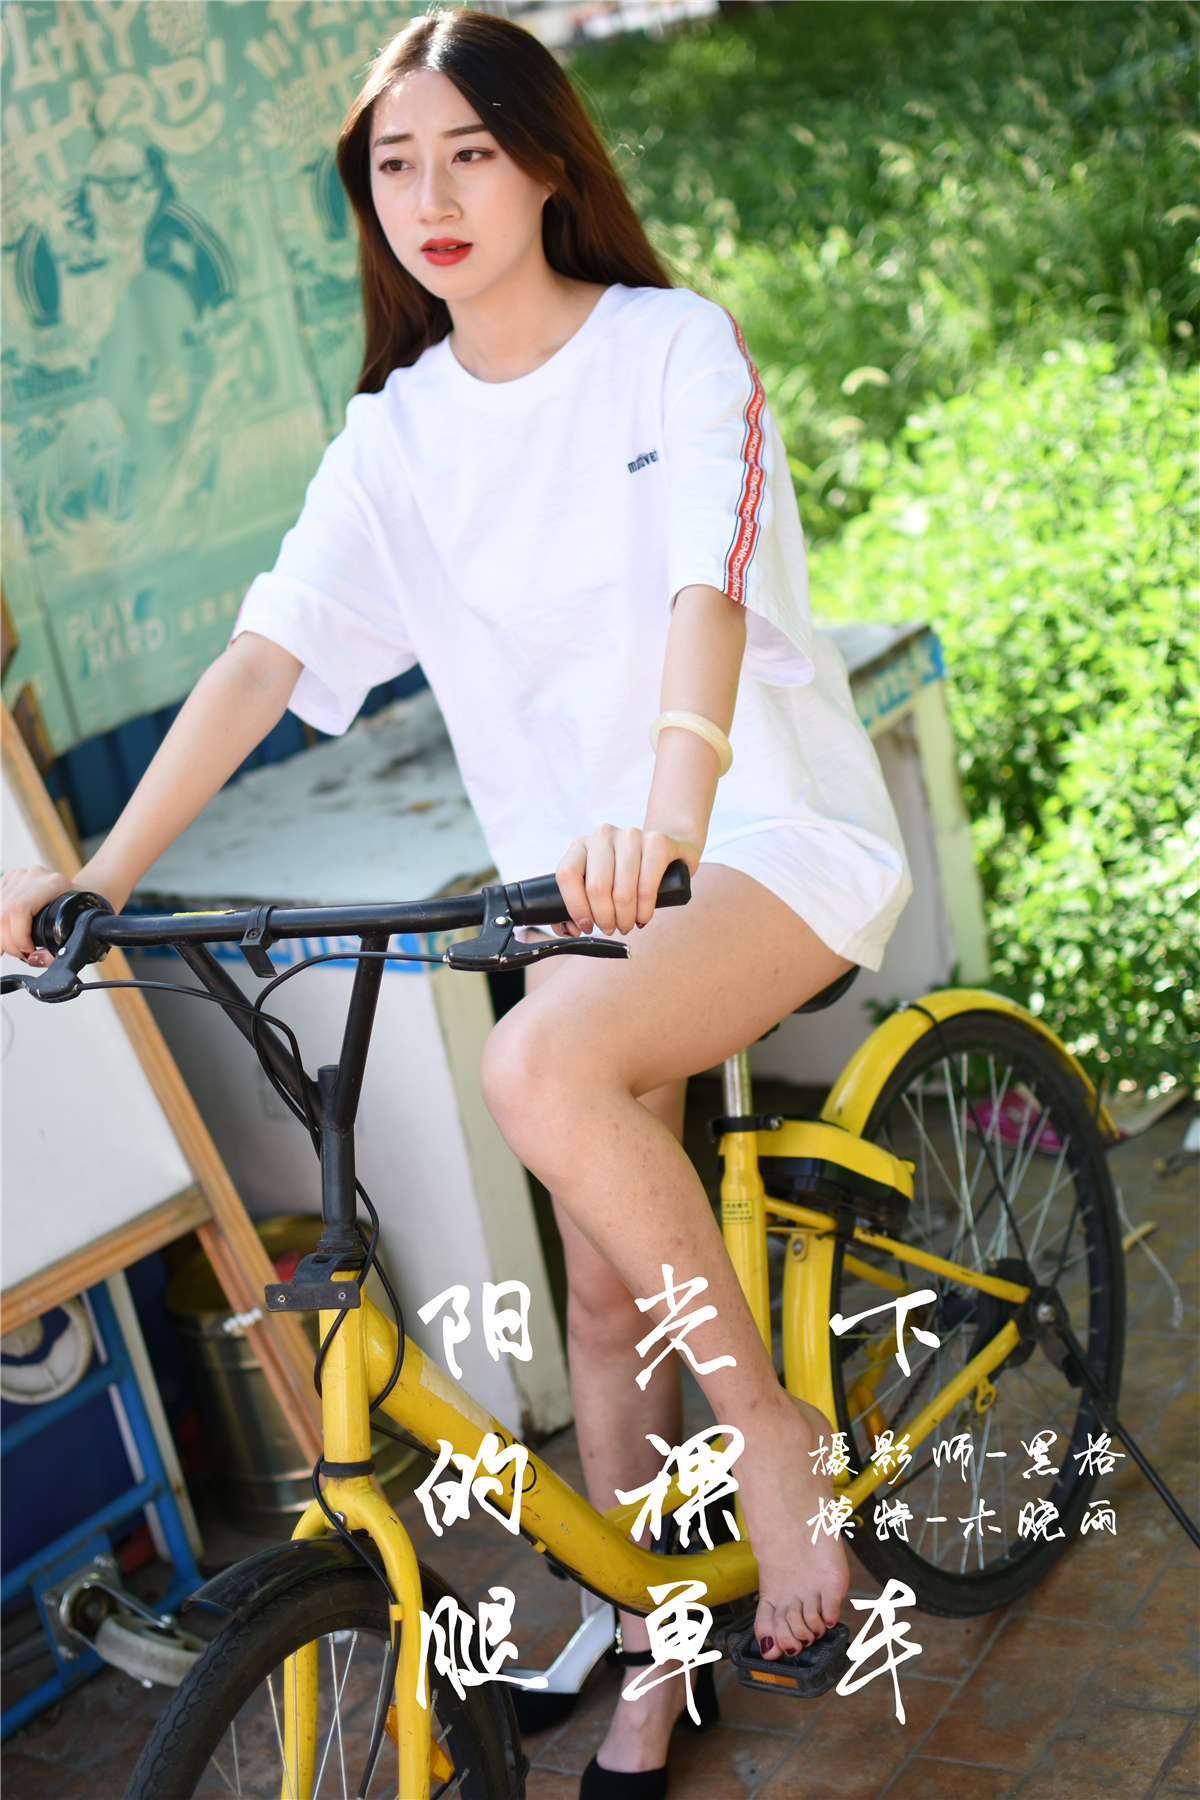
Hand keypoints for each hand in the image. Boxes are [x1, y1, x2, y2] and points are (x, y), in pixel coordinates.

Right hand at [0, 866, 71, 966]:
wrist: (80, 892)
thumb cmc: (81, 912)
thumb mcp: (78, 930)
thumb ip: (57, 952)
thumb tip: (33, 959)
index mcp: (53, 884)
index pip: (19, 909)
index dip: (17, 936)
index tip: (27, 952)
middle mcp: (33, 876)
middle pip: (3, 912)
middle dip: (7, 941)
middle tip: (20, 954)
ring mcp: (19, 876)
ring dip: (1, 935)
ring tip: (14, 946)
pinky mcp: (9, 880)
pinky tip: (7, 935)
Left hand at [554, 825, 699, 936]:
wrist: (661, 851)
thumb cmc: (622, 874)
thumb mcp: (595, 883)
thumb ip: (576, 906)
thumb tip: (569, 930)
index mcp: (581, 844)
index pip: (567, 874)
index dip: (575, 906)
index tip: (586, 926)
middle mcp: (603, 835)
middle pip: (596, 887)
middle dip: (604, 918)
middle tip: (610, 929)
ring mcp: (631, 836)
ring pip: (622, 892)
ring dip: (624, 918)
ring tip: (626, 925)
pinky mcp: (657, 842)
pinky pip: (647, 887)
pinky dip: (644, 910)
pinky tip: (642, 917)